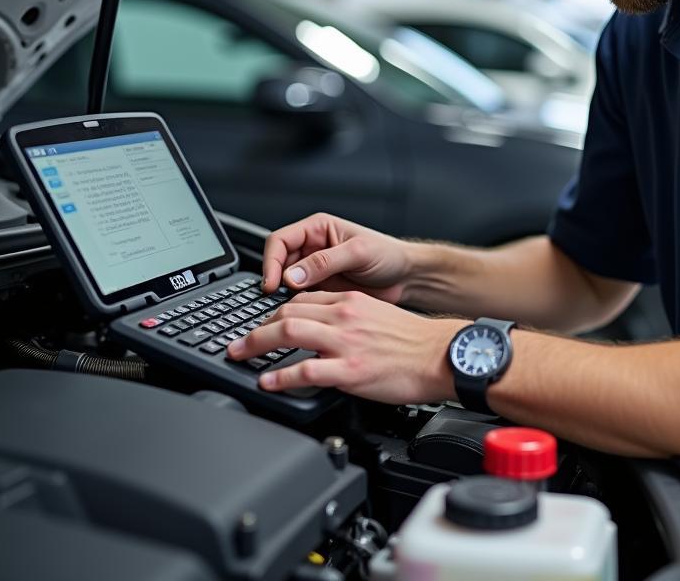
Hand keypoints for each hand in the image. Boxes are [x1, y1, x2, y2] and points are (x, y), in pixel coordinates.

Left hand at [226, 290, 463, 403]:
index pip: (301, 299)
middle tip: (240, 342)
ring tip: (240, 356)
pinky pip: (305, 370)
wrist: (439, 356)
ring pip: (289, 332)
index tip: (263, 324)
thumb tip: (323, 327)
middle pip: (288, 311)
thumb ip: (348, 317)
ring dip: (256, 344)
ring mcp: (345, 343)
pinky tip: (268, 382)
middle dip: (257, 327)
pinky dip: (281, 376)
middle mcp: (344, 316)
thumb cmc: (413, 341)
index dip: (275, 312)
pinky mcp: (350, 370)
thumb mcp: (377, 315)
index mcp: (350, 302)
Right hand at [262, 213, 410, 303]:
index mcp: (319, 229)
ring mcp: (315, 270)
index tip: (273, 282)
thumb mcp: (358, 252)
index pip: (280, 240)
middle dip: (272, 278)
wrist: (406, 278)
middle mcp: (313, 248)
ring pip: (284, 281)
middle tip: (274, 298)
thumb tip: (292, 276)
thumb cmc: (389, 255)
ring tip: (285, 308)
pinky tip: (300, 313)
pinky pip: (298, 297)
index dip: (271, 261)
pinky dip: (295, 306)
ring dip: (282, 294)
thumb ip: (325, 262)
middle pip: (277, 261)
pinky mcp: (320, 290)